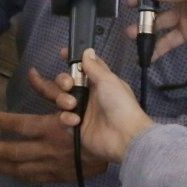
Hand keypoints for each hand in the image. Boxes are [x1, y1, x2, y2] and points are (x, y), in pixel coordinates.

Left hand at [0, 67, 111, 182]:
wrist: (127, 145)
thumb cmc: (112, 115)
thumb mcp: (96, 90)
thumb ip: (74, 78)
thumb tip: (68, 59)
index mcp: (53, 127)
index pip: (19, 124)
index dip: (1, 120)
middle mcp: (49, 148)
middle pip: (12, 151)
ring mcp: (54, 165)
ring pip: (20, 169)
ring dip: (0, 165)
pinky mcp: (61, 176)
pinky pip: (34, 178)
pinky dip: (19, 176)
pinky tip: (9, 174)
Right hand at [42, 48, 153, 163]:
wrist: (124, 136)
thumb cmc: (120, 104)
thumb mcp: (109, 80)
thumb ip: (94, 67)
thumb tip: (88, 50)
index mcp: (99, 82)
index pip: (83, 67)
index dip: (73, 60)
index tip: (62, 53)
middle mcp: (89, 95)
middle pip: (66, 83)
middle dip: (62, 81)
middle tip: (68, 85)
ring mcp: (81, 111)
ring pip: (61, 100)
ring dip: (64, 100)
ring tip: (73, 104)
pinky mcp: (76, 128)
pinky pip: (63, 119)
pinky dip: (66, 118)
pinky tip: (76, 121)